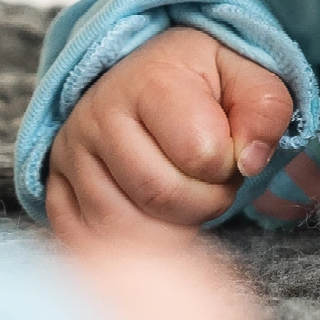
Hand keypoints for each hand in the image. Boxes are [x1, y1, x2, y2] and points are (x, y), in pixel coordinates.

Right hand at [47, 29, 293, 243]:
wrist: (147, 75)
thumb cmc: (204, 81)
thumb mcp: (248, 75)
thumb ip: (265, 110)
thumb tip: (250, 163)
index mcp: (149, 80)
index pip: (200, 152)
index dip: (230, 165)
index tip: (233, 152)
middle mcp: (97, 115)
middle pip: (160, 194)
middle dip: (206, 202)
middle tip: (216, 184)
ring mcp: (69, 154)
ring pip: (123, 224)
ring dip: (172, 226)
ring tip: (187, 196)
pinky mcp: (55, 187)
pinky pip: (85, 238)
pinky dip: (130, 244)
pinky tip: (155, 220)